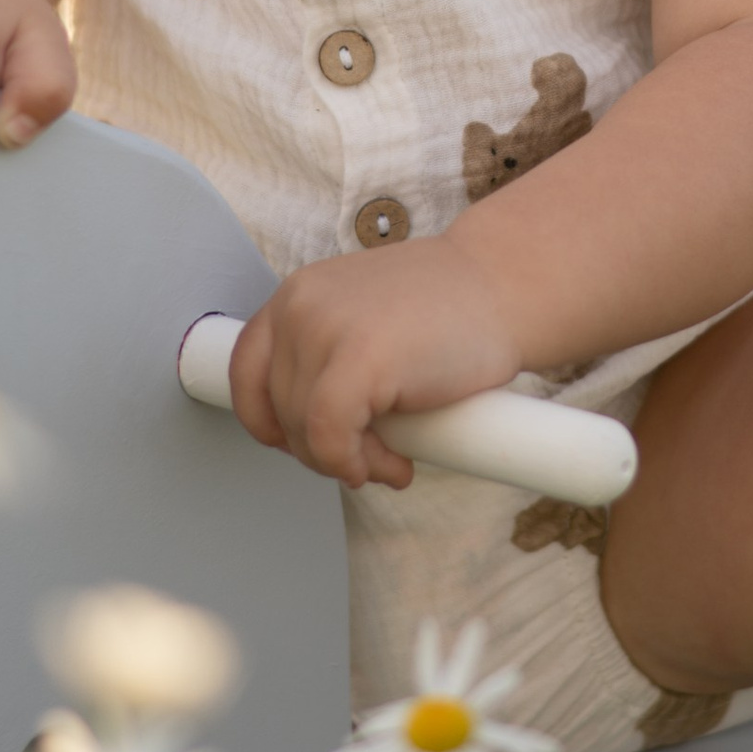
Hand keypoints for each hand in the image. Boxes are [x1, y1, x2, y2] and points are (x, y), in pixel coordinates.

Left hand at [229, 240, 523, 488]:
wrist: (508, 287)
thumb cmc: (448, 314)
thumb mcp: (363, 321)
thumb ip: (324, 360)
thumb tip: (298, 438)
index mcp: (297, 296)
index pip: (245, 373)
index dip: (270, 422)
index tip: (309, 443)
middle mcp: (301, 306)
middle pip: (277, 411)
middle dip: (322, 451)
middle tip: (374, 457)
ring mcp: (327, 328)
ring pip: (302, 431)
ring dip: (347, 464)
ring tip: (393, 460)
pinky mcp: (360, 358)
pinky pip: (328, 437)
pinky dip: (354, 464)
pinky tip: (394, 465)